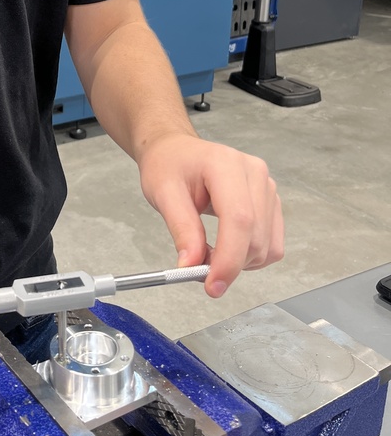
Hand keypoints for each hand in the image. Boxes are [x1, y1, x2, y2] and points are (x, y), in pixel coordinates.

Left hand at [136, 133, 283, 297]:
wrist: (177, 151)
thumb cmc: (169, 165)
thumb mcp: (163, 193)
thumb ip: (181, 229)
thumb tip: (192, 265)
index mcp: (225, 164)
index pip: (239, 219)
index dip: (229, 258)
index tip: (212, 285)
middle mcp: (254, 173)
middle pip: (255, 237)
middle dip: (229, 264)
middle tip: (197, 268)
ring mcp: (267, 187)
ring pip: (267, 246)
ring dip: (240, 262)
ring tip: (208, 251)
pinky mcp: (271, 202)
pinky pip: (272, 244)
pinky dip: (251, 257)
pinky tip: (227, 247)